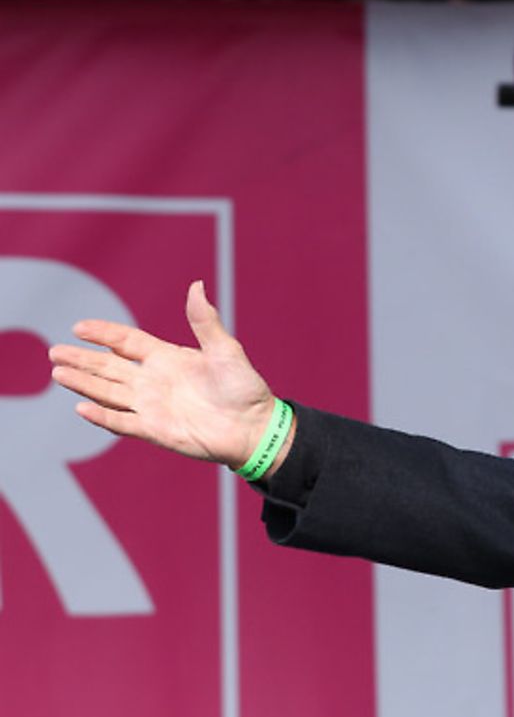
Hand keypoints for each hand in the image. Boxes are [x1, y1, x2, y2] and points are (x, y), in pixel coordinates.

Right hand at [48, 280, 287, 472]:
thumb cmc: (245, 388)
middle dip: (82, 359)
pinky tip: (81, 407)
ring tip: (58, 372)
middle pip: (108, 367)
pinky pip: (122, 422)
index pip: (126, 342)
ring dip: (83, 383)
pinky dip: (102, 416)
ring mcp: (151, 406)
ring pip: (108, 392)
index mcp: (167, 358)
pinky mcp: (155, 429)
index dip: (103, 335)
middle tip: (55, 351)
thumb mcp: (226, 350)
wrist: (255, 427)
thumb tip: (196, 286)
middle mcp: (153, 381)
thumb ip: (205, 321)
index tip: (79, 328)